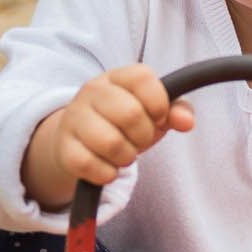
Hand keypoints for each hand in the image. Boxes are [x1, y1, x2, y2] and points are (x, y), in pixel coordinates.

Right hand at [22, 64, 193, 209]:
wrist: (79, 140)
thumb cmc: (124, 123)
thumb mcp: (153, 112)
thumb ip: (176, 110)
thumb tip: (186, 121)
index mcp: (117, 77)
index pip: (142, 77)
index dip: (158, 103)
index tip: (157, 117)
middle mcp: (92, 91)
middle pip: (130, 114)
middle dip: (144, 135)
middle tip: (139, 140)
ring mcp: (74, 118)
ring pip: (111, 143)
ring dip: (126, 157)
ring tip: (123, 153)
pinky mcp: (64, 148)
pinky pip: (91, 166)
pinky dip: (107, 173)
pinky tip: (107, 167)